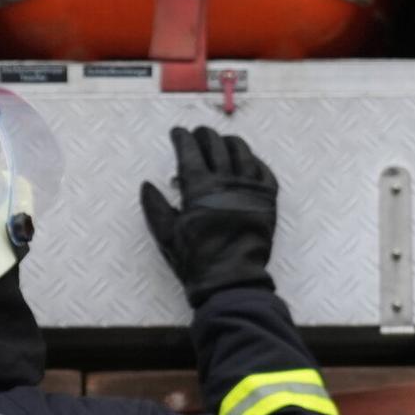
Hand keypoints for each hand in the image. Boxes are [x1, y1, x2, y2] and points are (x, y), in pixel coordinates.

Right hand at [139, 126, 277, 305]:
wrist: (231, 281)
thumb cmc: (195, 261)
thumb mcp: (166, 236)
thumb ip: (155, 207)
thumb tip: (147, 185)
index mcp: (199, 188)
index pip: (190, 150)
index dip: (182, 137)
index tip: (177, 133)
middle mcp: (227, 182)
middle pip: (216, 145)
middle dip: (204, 135)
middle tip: (198, 134)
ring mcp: (250, 189)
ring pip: (242, 152)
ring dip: (230, 142)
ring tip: (223, 141)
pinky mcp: (268, 201)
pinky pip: (264, 171)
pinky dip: (254, 161)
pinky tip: (248, 160)